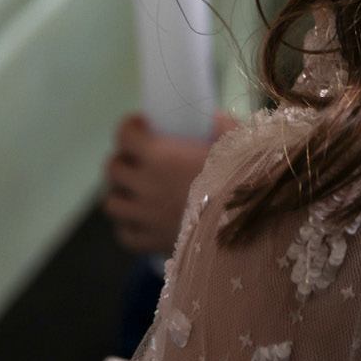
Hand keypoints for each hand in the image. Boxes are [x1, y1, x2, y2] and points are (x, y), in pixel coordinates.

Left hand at [101, 112, 237, 252]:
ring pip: (112, 202)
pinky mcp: (151, 242)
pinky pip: (125, 234)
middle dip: (124, 159)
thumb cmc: (243, 178)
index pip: (124, 134)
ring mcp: (145, 216)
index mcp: (160, 156)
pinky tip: (146, 220)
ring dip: (122, 193)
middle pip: (112, 168)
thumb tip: (212, 118)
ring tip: (139, 191)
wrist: (249, 223)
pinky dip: (130, 226)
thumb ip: (222, 125)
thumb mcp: (236, 143)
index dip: (130, 126)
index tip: (143, 126)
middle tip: (140, 159)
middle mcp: (145, 185)